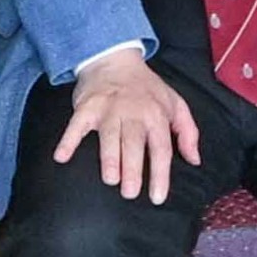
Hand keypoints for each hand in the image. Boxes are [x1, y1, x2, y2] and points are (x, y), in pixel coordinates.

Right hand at [51, 49, 200, 205]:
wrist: (115, 59)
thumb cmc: (147, 89)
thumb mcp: (176, 104)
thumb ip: (188, 132)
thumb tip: (195, 160)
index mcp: (157, 115)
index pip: (161, 148)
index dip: (160, 174)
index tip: (157, 197)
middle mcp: (133, 112)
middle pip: (134, 144)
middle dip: (133, 168)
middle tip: (130, 192)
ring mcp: (109, 109)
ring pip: (109, 136)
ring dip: (109, 158)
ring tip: (110, 179)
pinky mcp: (87, 107)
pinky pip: (76, 125)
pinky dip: (67, 140)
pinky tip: (61, 157)